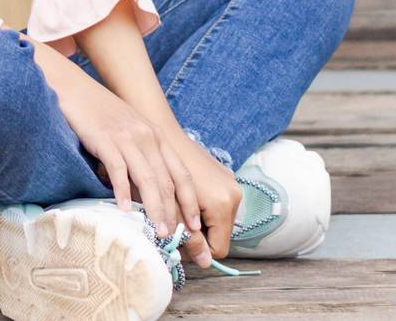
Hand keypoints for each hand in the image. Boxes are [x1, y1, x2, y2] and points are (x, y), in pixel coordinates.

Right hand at [53, 76, 201, 250]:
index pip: (181, 173)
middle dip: (174, 212)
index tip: (195, 225)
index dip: (190, 200)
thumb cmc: (100, 113)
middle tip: (174, 238)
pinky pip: (118, 170)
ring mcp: (127, 138)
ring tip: (157, 231)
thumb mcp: (129, 130)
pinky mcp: (105, 140)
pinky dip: (122, 192)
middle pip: (167, 180)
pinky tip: (124, 210)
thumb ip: (141, 154)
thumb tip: (144, 190)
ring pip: (148, 179)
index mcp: (156, 136)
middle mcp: (147, 137)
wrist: (75, 88)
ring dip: (155, 208)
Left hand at [156, 124, 242, 261]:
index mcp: (223, 203)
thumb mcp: (173, 209)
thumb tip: (204, 263)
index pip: (219, 248)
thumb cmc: (161, 171)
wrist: (162, 133)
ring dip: (199, 222)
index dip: (197, 250)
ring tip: (176, 211)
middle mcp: (234, 194)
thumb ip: (188, 236)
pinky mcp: (225, 177)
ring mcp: (231, 184)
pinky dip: (203, 208)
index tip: (176, 242)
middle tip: (173, 227)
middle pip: (220, 234)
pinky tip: (184, 199)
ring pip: (218, 220)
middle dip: (197, 236)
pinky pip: (218, 204)